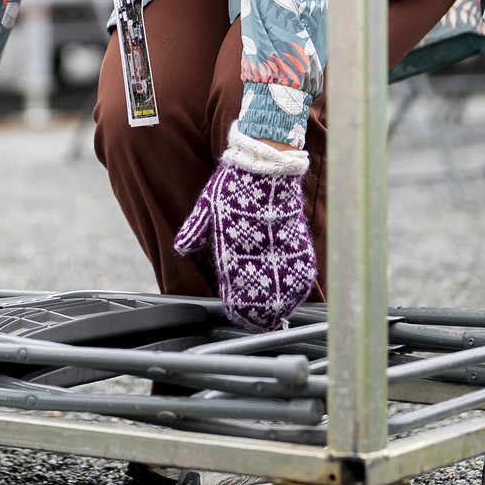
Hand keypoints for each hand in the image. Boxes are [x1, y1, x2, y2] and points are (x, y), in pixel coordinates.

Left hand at [174, 130, 316, 331]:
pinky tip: (295, 294)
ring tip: (276, 317)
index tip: (236, 314)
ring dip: (281, 303)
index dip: (236, 304)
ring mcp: (280, 243)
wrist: (265, 161)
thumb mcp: (207, 204)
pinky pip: (302, 267)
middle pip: (262, 291)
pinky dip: (299, 284)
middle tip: (258, 323)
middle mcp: (258, 246)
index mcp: (232, 241)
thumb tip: (183, 248)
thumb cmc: (234, 183)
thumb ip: (196, 229)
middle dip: (260, 311)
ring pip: (285, 284)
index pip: (235, 284)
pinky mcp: (297, 236)